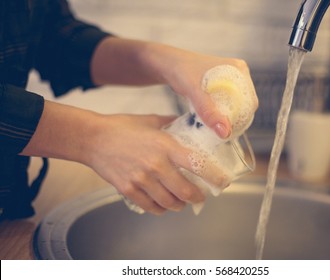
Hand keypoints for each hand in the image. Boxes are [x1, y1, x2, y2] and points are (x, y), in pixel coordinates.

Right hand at [87, 114, 228, 214]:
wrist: (93, 139)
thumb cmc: (122, 128)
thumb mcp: (151, 121)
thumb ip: (172, 123)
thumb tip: (189, 123)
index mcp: (165, 146)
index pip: (198, 164)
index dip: (214, 176)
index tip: (223, 182)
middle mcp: (156, 165)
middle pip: (186, 191)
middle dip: (198, 197)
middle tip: (201, 196)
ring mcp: (141, 180)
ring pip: (170, 202)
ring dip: (180, 204)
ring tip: (183, 201)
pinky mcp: (128, 190)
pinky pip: (151, 206)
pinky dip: (162, 209)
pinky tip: (164, 204)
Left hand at [163, 52, 257, 138]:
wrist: (166, 63)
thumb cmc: (179, 70)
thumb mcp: (194, 91)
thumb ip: (209, 111)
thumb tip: (225, 132)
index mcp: (239, 69)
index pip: (250, 101)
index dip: (242, 118)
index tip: (227, 131)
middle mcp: (237, 74)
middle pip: (244, 105)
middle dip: (233, 119)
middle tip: (218, 132)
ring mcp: (230, 80)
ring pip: (234, 106)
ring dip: (225, 118)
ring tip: (212, 126)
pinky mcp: (221, 87)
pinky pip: (225, 104)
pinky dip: (219, 114)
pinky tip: (208, 119)